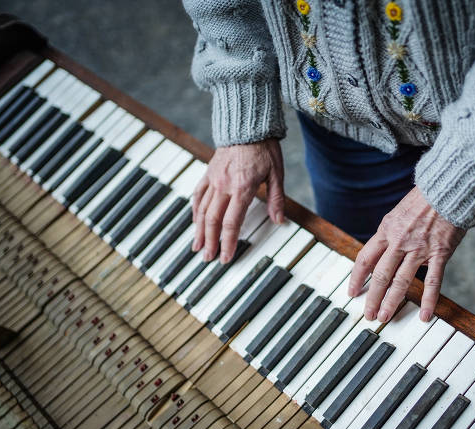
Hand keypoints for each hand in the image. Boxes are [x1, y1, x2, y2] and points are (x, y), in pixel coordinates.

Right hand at [192, 139, 283, 262]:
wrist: (247, 124)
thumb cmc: (265, 148)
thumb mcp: (276, 173)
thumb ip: (276, 199)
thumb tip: (279, 221)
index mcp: (242, 187)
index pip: (232, 222)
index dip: (228, 242)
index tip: (226, 257)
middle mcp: (224, 185)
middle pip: (213, 220)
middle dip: (210, 242)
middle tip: (208, 258)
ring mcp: (213, 179)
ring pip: (202, 209)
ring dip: (199, 231)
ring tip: (197, 247)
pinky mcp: (208, 172)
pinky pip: (198, 194)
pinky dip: (195, 210)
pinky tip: (194, 222)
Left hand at [348, 186, 465, 322]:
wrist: (448, 189)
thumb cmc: (425, 199)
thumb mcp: (398, 213)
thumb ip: (389, 234)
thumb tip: (381, 254)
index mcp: (386, 230)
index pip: (365, 258)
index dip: (357, 277)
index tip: (352, 292)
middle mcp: (399, 241)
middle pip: (380, 275)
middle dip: (372, 297)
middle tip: (368, 314)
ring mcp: (419, 249)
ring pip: (401, 281)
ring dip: (392, 302)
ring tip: (385, 317)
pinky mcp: (439, 253)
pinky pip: (432, 282)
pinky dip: (428, 301)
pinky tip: (424, 315)